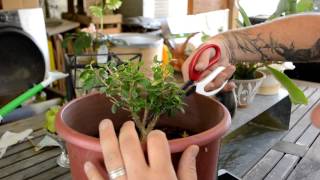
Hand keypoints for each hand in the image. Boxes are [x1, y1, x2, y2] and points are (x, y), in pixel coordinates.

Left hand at [84, 119, 198, 179]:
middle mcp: (140, 176)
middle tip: (127, 124)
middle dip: (127, 130)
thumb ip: (188, 170)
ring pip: (111, 157)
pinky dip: (93, 173)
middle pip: (129, 144)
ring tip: (104, 125)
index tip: (156, 137)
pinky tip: (90, 163)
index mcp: (162, 174)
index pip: (156, 141)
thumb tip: (192, 147)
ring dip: (106, 139)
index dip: (156, 135)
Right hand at [182, 40, 235, 91]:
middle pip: (202, 87)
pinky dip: (227, 87)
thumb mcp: (207, 50)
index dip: (196, 86)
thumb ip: (202, 59)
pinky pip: (220, 89)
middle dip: (214, 83)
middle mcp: (196, 77)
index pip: (188, 82)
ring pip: (213, 88)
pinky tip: (232, 84)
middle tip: (223, 74)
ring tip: (230, 67)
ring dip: (223, 80)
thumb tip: (197, 68)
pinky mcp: (215, 83)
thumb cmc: (211, 47)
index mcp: (189, 69)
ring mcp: (205, 81)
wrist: (223, 48)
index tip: (208, 83)